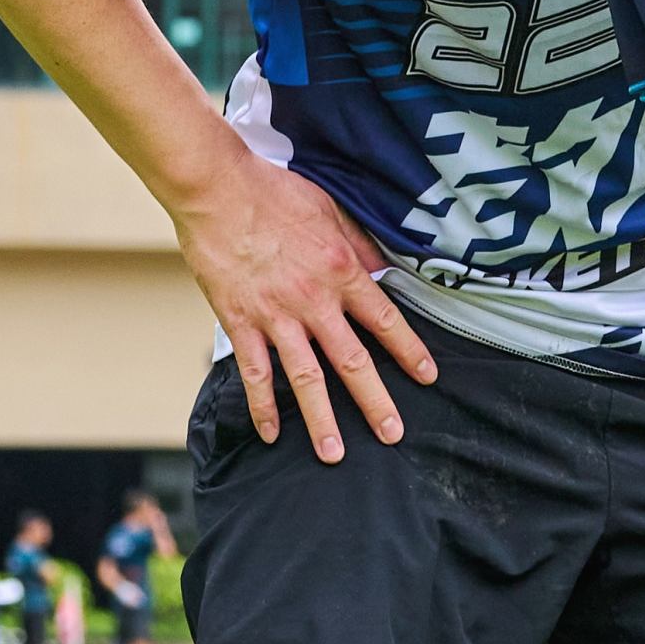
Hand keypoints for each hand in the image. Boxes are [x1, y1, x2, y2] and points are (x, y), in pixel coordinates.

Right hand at [172, 145, 437, 462]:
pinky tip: (271, 433)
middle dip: (375, 402)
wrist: (217, 189)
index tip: (427, 377)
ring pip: (306, 378)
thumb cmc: (274, 192)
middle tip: (392, 434)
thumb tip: (381, 269)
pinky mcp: (240, 322)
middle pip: (352, 362)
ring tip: (334, 453)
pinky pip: (255, 373)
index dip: (409, 351)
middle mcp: (314, 302)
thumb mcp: (332, 209)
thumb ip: (359, 245)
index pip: (386, 321)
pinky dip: (262, 406)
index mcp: (342, 272)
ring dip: (322, 419)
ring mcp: (276, 317)